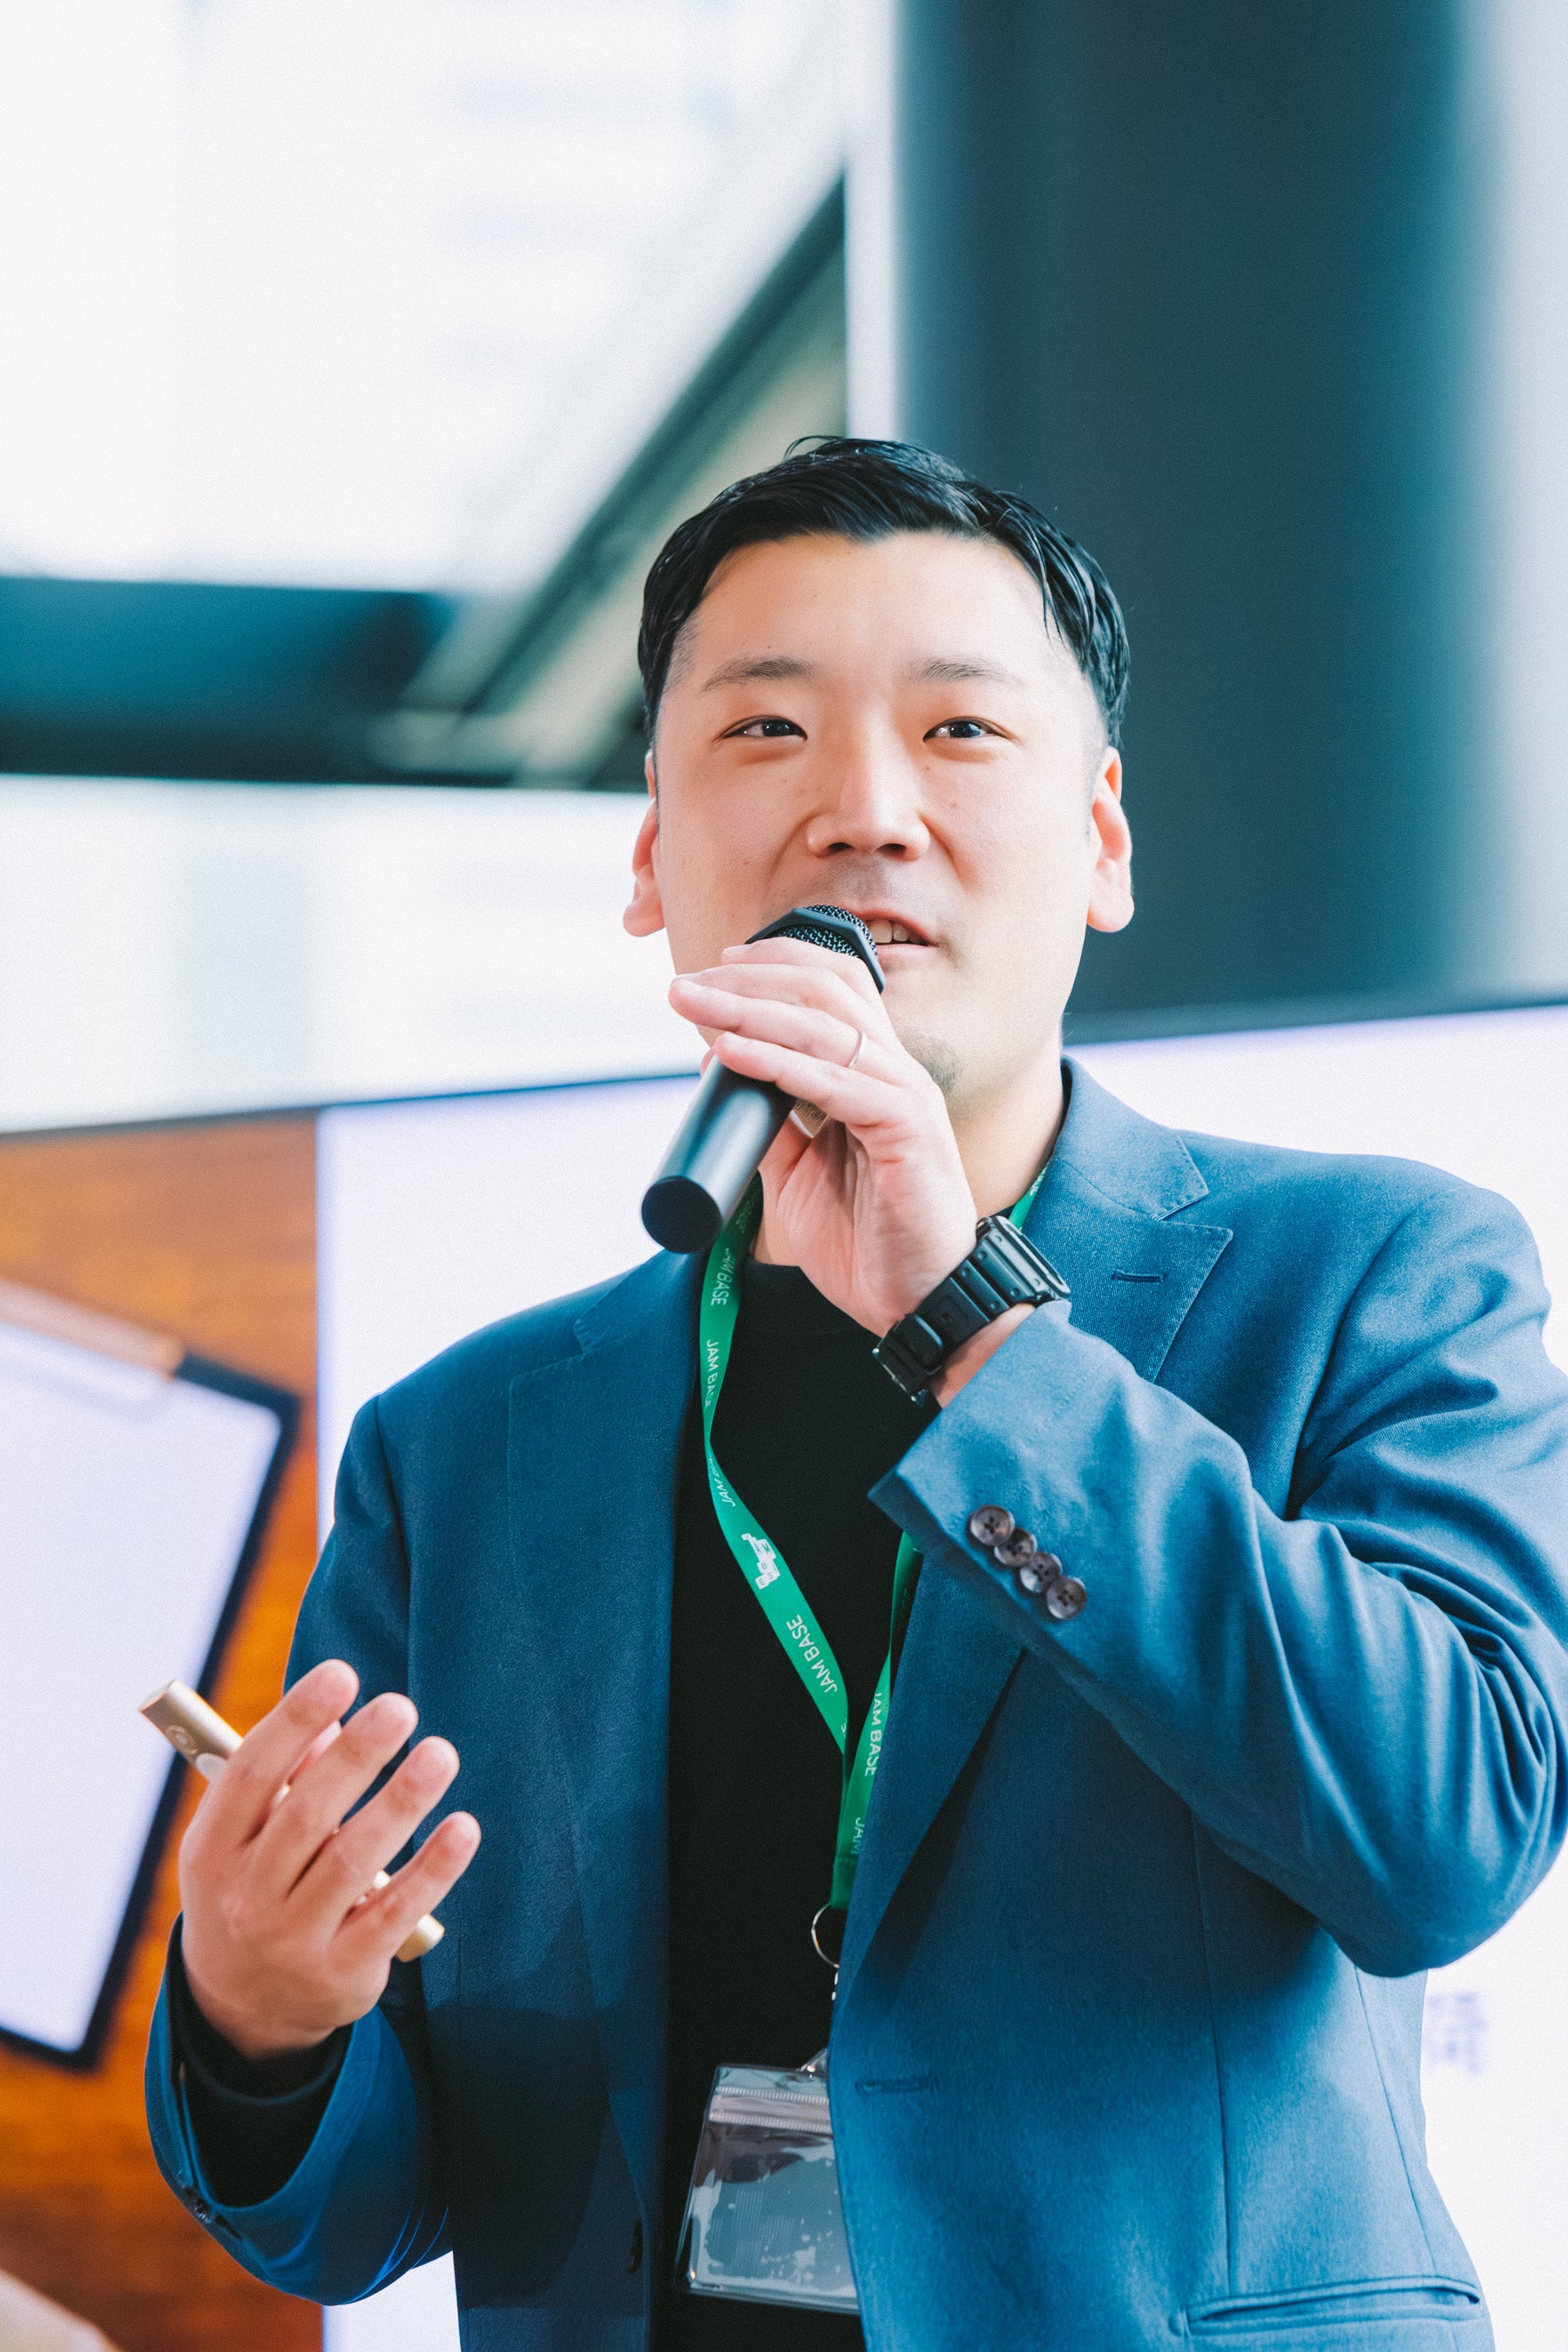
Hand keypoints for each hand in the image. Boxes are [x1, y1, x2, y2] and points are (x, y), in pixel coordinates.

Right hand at [177, 1659, 479, 2060]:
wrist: (243, 2011)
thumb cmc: (253, 1889)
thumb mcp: (242, 1841)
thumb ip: (284, 1779)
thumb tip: (334, 1718)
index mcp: (212, 1850)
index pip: (251, 1775)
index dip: (293, 1721)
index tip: (341, 1674)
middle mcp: (246, 1898)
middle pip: (305, 1817)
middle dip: (356, 1757)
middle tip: (400, 1707)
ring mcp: (293, 1941)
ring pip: (351, 1862)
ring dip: (400, 1803)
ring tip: (440, 1754)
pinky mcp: (344, 1974)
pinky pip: (393, 1914)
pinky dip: (431, 1870)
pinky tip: (463, 1828)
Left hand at [668, 937, 977, 1332]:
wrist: (917, 1305)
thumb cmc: (868, 1244)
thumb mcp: (799, 1172)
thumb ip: (771, 1121)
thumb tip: (719, 1068)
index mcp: (876, 1073)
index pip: (833, 985)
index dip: (773, 965)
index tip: (711, 971)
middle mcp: (895, 1071)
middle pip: (824, 988)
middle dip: (747, 978)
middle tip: (685, 984)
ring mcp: (905, 1095)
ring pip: (823, 1025)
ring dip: (748, 1008)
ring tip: (691, 1003)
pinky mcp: (907, 1129)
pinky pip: (833, 1082)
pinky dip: (775, 1062)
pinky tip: (730, 1051)